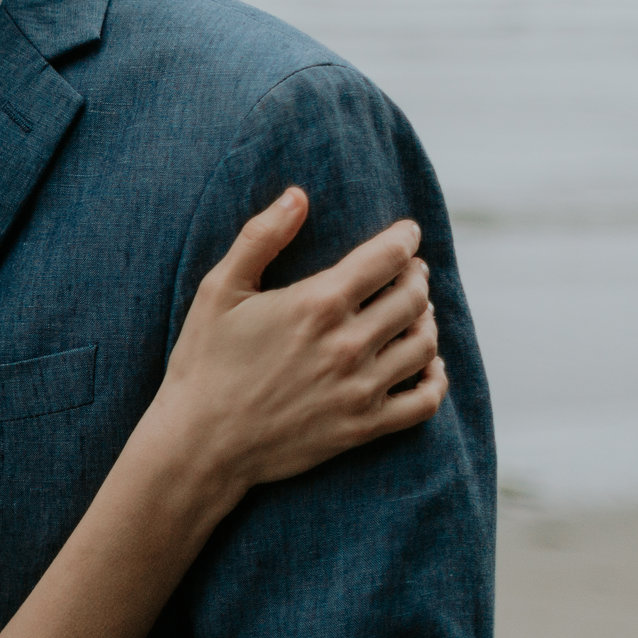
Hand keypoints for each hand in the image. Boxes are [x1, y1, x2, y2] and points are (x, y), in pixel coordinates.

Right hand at [149, 187, 447, 500]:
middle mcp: (347, 345)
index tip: (407, 233)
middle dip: (416, 277)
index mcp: (316, 304)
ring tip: (417, 311)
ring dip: (427, 320)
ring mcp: (360, 389)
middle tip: (411, 270)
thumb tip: (298, 194)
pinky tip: (428, 365)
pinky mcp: (363, 428)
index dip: (404, 239)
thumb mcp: (219, 290)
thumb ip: (260, 237)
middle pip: (412, 298)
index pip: (386, 259)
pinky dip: (436, 378)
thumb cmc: (204, 362)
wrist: (200, 443)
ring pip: (424, 344)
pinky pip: (425, 401)